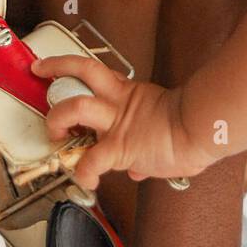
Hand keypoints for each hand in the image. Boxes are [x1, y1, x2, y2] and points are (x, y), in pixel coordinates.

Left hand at [29, 52, 213, 189]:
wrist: (203, 129)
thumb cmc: (192, 128)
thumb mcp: (164, 130)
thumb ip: (143, 149)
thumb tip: (135, 170)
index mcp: (127, 92)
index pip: (93, 71)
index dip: (68, 67)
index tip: (51, 69)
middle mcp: (117, 101)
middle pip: (79, 71)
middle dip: (54, 75)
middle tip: (43, 86)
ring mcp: (116, 122)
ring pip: (75, 107)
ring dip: (56, 119)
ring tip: (52, 133)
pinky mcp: (120, 146)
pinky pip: (91, 160)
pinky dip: (83, 172)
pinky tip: (85, 179)